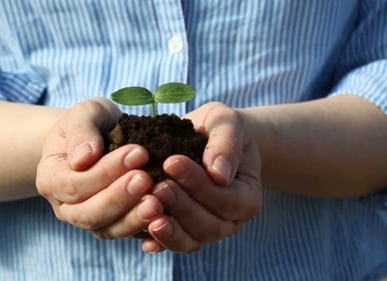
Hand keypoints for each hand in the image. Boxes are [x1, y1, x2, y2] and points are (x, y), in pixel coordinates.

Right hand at [36, 98, 163, 239]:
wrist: (103, 137)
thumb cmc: (91, 123)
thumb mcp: (84, 114)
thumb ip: (81, 131)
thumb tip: (83, 159)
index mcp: (51, 179)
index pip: (74, 184)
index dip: (105, 172)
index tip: (138, 152)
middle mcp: (66, 207)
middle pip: (88, 214)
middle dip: (119, 198)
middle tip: (147, 179)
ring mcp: (91, 220)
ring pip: (108, 229)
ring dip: (134, 218)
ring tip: (159, 203)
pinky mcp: (115, 226)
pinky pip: (128, 234)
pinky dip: (146, 228)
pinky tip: (166, 216)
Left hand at [142, 102, 261, 252]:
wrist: (204, 139)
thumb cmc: (217, 129)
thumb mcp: (226, 123)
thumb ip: (226, 143)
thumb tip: (219, 174)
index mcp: (247, 197)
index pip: (226, 199)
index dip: (199, 184)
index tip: (171, 162)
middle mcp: (231, 221)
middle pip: (209, 225)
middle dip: (181, 206)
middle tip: (157, 185)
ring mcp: (208, 231)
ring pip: (192, 241)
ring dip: (170, 229)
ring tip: (147, 208)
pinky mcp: (185, 234)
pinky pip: (174, 244)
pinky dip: (160, 243)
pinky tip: (143, 238)